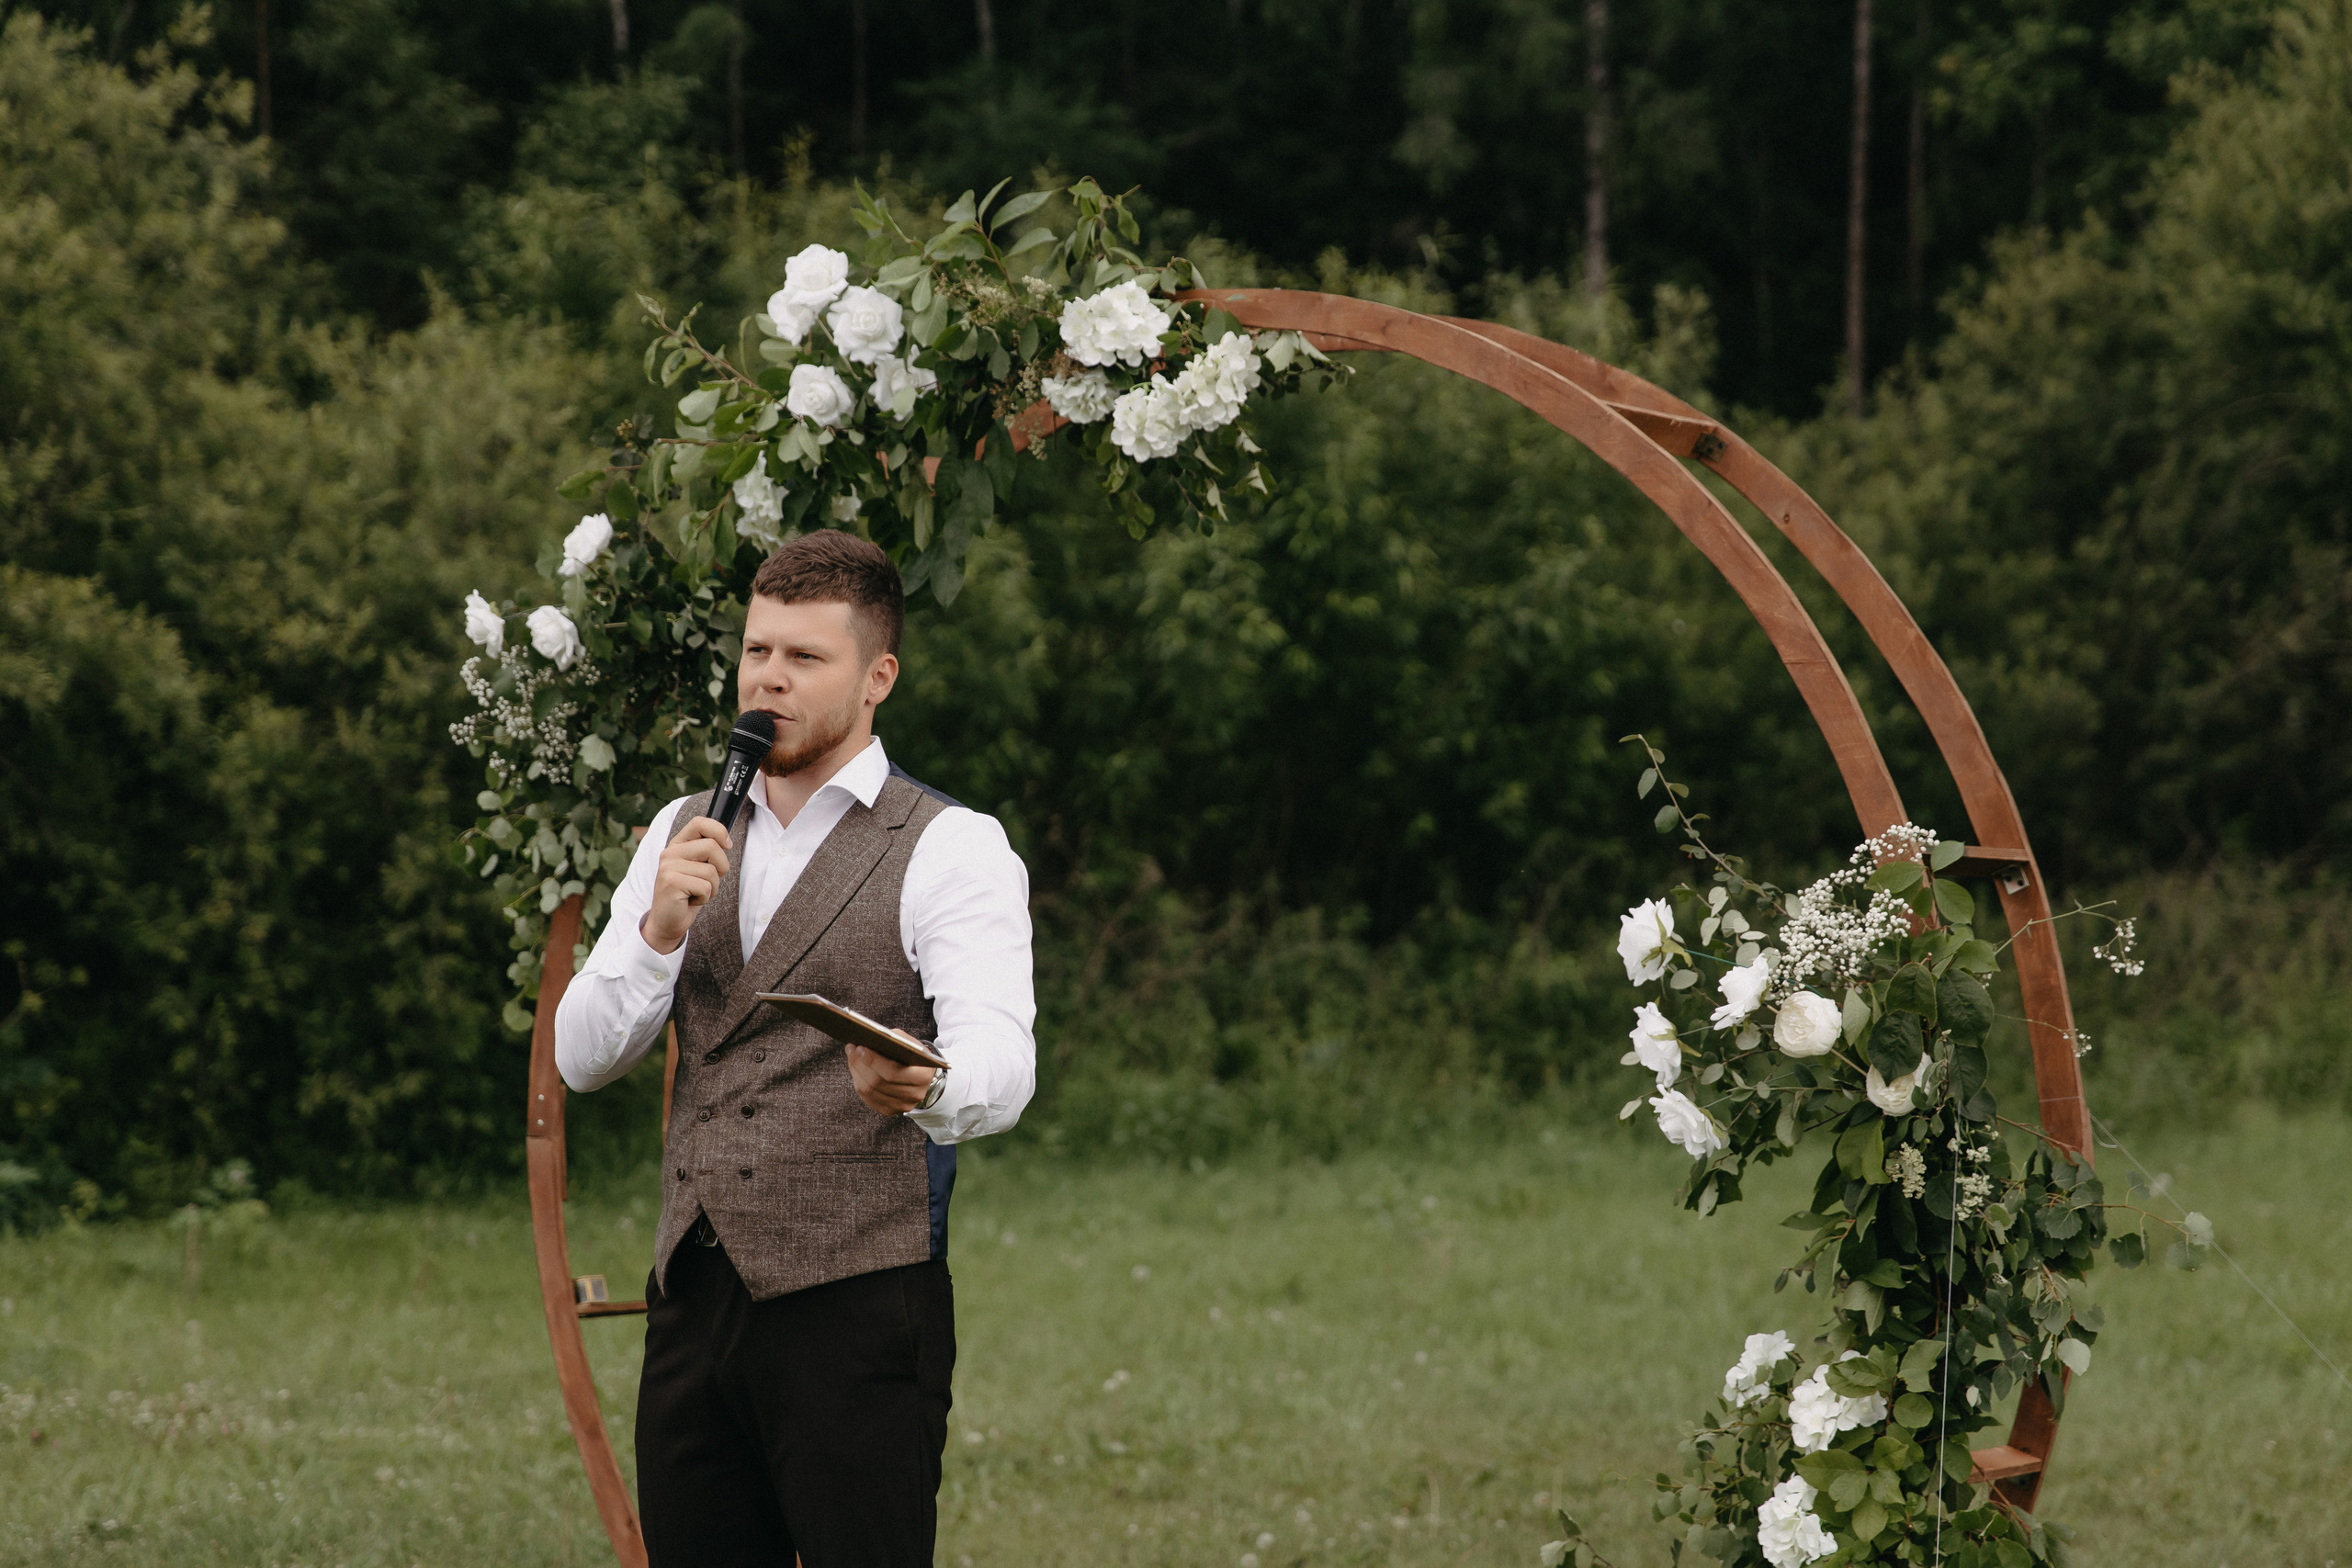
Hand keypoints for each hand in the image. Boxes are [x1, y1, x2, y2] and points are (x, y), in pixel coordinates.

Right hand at [640, 816, 731, 954]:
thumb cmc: (688, 895)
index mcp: (678, 845)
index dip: (719, 830)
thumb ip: (707, 853)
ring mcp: (668, 867)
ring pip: (711, 870)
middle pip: (711, 846)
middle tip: (709, 881)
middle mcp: (670, 852)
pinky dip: (705, 897)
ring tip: (698, 893)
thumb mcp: (698, 869)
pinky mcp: (671, 882)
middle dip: (721, 867)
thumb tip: (726, 841)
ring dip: (713, 887)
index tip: (728, 845)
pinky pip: (705, 886)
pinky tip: (691, 900)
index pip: (699, 823)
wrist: (668, 921)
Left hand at [847, 1042, 938, 1116]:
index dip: (873, 1061)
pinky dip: (859, 1082)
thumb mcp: (908, 1042)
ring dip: (856, 1072)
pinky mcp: (890, 1110)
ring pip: (869, 1091)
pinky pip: (868, 1098)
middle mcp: (914, 1094)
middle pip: (878, 1083)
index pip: (893, 1072)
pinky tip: (856, 1069)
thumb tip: (864, 1042)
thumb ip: (891, 1040)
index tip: (860, 1047)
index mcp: (922, 1076)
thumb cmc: (913, 1055)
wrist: (921, 1073)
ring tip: (852, 1056)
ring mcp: (902, 1105)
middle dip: (860, 1064)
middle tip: (852, 1050)